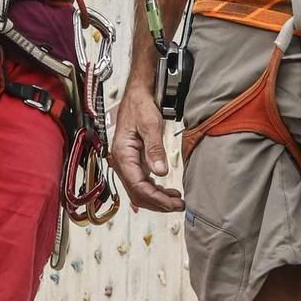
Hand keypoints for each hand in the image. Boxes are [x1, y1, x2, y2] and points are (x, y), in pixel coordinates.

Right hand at [111, 84, 183, 212]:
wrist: (137, 94)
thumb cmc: (141, 106)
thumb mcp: (150, 125)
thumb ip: (155, 149)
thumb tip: (161, 173)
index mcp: (123, 154)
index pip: (137, 186)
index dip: (156, 198)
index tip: (173, 204)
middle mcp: (122, 161)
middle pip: (137, 193)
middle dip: (158, 202)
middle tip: (178, 206)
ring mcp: (127, 162)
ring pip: (139, 190)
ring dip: (157, 198)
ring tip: (176, 201)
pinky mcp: (134, 160)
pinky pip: (142, 182)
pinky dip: (154, 190)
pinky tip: (166, 192)